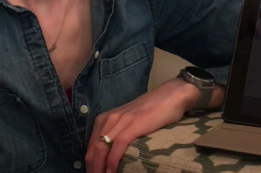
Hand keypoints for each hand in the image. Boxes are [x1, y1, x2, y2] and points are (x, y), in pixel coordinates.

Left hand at [84, 78, 201, 172]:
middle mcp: (109, 119)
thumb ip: (118, 134)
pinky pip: (118, 145)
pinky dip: (112, 161)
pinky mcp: (134, 124)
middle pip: (93, 150)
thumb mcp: (128, 122)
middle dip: (92, 168)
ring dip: (98, 168)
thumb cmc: (151, 111)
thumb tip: (111, 156)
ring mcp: (121, 120)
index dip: (90, 164)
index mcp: (105, 119)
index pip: (90, 147)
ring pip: (101, 148)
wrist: (170, 95)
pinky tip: (111, 172)